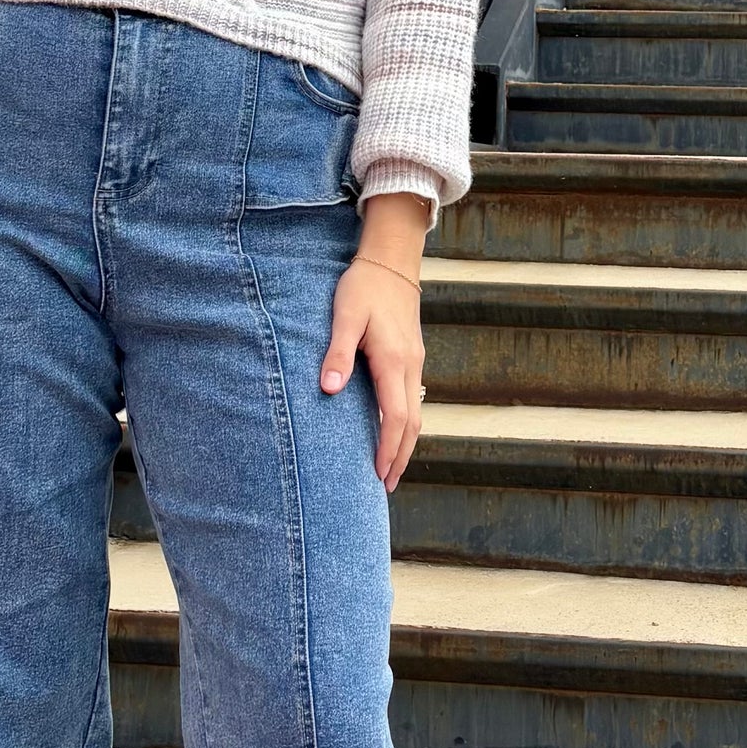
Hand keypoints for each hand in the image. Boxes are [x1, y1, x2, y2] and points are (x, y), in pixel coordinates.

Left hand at [321, 255, 424, 491]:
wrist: (391, 261)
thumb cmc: (363, 287)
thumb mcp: (344, 316)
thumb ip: (337, 353)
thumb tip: (329, 390)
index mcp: (393, 361)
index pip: (396, 416)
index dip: (388, 448)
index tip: (379, 474)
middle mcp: (410, 366)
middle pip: (413, 424)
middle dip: (401, 457)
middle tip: (386, 486)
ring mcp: (415, 362)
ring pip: (417, 414)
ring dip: (405, 444)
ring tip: (391, 469)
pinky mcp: (412, 357)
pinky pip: (414, 400)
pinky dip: (406, 424)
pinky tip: (393, 432)